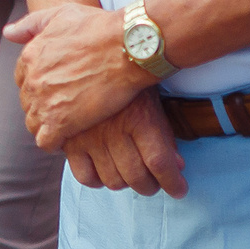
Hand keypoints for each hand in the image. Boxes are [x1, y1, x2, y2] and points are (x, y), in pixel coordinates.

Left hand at [8, 0, 149, 150]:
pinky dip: (54, 141)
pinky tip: (69, 136)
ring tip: (67, 123)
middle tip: (66, 105)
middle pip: (28, 102)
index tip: (55, 86)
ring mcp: (45, 103)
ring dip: (47, 124)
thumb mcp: (60, 15)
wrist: (126, 47)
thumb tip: (9, 32)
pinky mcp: (61, 123)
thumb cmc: (99, 27)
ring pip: (34, 123)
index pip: (21, 78)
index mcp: (30, 56)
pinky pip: (46, 141)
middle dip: (43, 104)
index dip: (38, 83)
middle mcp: (32, 80)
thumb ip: (31, 24)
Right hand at [59, 89, 187, 197]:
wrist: (95, 59)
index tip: (180, 189)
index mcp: (140, 119)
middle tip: (155, 182)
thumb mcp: (154, 102)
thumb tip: (177, 166)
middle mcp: (114, 131)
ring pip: (113, 180)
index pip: (160, 163)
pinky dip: (97, 180)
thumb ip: (165, 136)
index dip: (173, 183)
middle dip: (151, 186)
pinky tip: (105, 171)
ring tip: (132, 175)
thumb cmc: (130, 81)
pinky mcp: (70, 140)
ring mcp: (90, 137)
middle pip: (137, 177)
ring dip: (127, 183)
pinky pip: (85, 176)